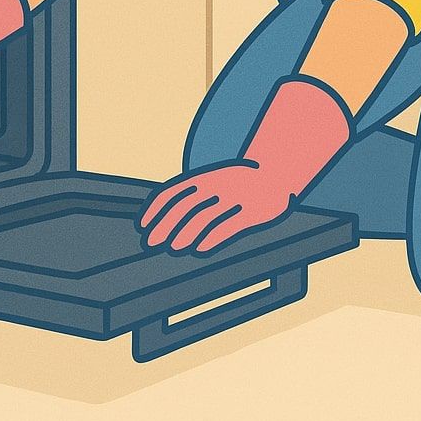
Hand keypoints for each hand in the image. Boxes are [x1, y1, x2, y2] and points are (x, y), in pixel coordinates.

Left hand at [140, 77, 352, 254]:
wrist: (278, 172)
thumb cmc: (240, 180)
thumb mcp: (215, 178)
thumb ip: (193, 192)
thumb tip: (161, 214)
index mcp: (206, 176)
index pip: (174, 191)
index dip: (156, 209)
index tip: (143, 225)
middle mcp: (219, 185)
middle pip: (186, 207)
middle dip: (166, 225)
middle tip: (153, 242)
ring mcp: (236, 198)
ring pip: (206, 217)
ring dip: (186, 233)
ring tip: (174, 247)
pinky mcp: (252, 212)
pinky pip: (229, 226)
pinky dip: (213, 238)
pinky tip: (201, 248)